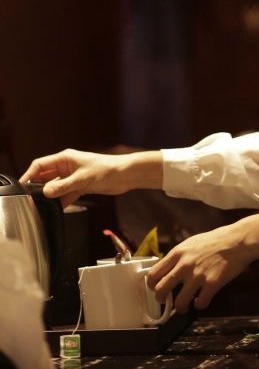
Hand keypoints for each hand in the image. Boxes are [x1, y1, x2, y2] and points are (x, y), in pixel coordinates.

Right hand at [20, 149, 162, 207]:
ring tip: (42, 207)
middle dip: (38, 187)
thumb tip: (46, 192)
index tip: (22, 187)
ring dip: (50, 196)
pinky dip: (61, 201)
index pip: (40, 165)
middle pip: (46, 176)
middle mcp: (67, 166)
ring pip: (55, 187)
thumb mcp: (82, 179)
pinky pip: (65, 194)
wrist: (126, 175)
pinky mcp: (80, 185)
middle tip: (31, 200)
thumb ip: (63, 186)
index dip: (29, 175)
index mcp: (65, 158)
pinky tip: (56, 209)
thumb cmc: (107, 169)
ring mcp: (73, 176)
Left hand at [147, 213, 258, 313]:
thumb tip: (169, 268)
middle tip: (165, 302)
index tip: (155, 288)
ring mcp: (198, 276)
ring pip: (179, 302)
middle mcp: (184, 265)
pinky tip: (201, 301)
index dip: (151, 285)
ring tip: (184, 307)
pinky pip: (200, 303)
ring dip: (180, 308)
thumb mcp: (192, 242)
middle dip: (161, 299)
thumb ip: (179, 256)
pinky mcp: (212, 284)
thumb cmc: (217, 240)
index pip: (153, 273)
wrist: (237, 241)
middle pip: (161, 289)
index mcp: (178, 253)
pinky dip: (199, 305)